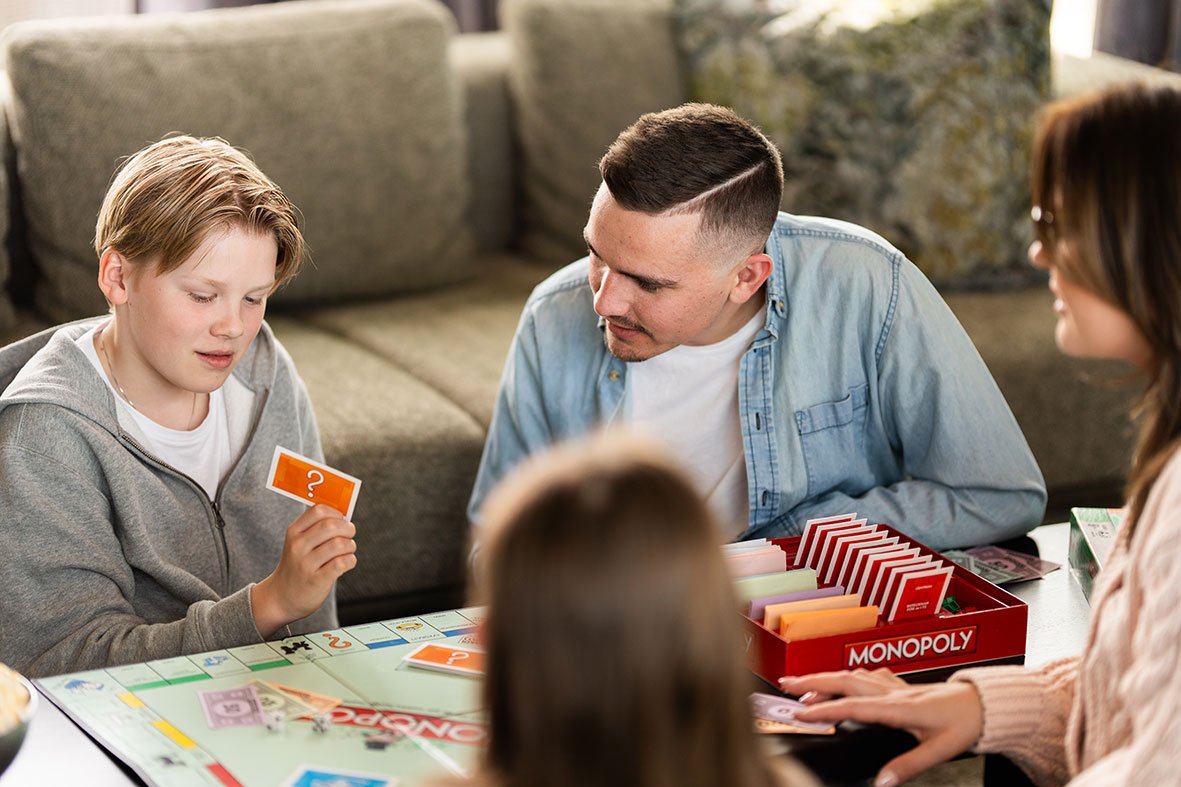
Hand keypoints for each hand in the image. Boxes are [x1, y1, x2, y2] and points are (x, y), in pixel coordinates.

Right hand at [252, 504, 357, 636]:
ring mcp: (306, 564)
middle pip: (331, 525)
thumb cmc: (298, 566)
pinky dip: (350, 560)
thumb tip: (344, 516)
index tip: (341, 520)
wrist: (281, 597)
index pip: (318, 510)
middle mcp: (298, 546)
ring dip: (350, 546)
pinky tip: (346, 563)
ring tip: (347, 551)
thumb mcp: (299, 543)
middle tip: (349, 535)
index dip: (336, 513)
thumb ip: (317, 528)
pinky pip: (341, 563)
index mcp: (294, 532)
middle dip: (348, 529)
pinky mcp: (316, 580)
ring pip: (339, 544)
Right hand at [779, 669, 983, 786]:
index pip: (854, 705)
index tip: (800, 712)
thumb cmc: (966, 723)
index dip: (825, 709)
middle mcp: (893, 691)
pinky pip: (868, 674)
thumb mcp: (939, 751)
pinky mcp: (901, 684)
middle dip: (812, 682)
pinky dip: (848, 675)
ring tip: (803, 684)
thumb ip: (908, 765)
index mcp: (900, 707)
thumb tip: (882, 781)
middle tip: (785, 686)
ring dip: (825, 677)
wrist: (987, 703)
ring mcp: (896, 685)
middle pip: (845, 680)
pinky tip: (845, 678)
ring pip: (853, 674)